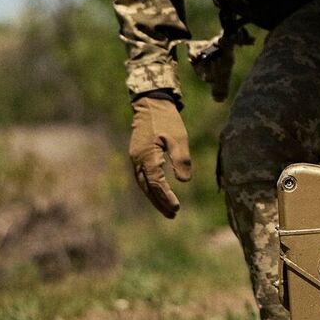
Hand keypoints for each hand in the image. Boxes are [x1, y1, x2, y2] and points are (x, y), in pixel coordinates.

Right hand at [128, 94, 191, 217]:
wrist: (151, 104)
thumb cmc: (167, 120)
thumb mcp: (179, 138)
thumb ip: (181, 159)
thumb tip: (184, 181)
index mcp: (147, 156)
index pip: (156, 183)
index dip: (166, 197)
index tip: (176, 208)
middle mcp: (137, 160)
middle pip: (148, 187)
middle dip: (159, 202)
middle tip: (172, 215)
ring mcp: (135, 158)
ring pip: (143, 184)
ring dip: (154, 197)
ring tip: (167, 210)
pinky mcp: (137, 155)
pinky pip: (142, 177)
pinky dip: (150, 187)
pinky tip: (159, 193)